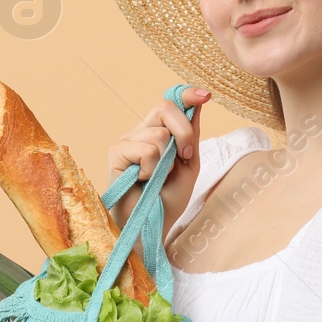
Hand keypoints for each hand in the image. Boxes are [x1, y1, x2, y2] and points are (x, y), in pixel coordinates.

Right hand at [108, 86, 211, 237]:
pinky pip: (146, 149)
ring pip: (158, 134)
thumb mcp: (189, 166)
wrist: (151, 226)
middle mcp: (141, 132)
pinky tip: (143, 180)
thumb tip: (198, 103)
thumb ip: (191, 135)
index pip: (171, 104)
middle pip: (165, 108)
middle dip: (183, 132)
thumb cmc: (167, 200)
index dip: (187, 95)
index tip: (205, 96)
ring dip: (165, 162)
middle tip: (184, 158)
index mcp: (158, 133)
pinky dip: (151, 169)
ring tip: (156, 178)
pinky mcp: (116, 152)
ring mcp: (127, 141)